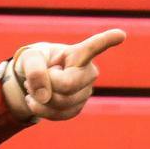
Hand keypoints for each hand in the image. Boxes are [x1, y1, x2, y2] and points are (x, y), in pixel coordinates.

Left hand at [2, 29, 125, 121]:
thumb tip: (44, 95)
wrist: (35, 79)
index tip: (121, 34)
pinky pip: (59, 115)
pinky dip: (42, 110)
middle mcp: (88, 72)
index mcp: (78, 53)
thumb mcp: (29, 58)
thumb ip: (34, 70)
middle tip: (35, 78)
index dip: (107, 40)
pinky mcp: (77, 108)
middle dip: (45, 84)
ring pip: (61, 102)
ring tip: (35, 88)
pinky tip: (38, 101)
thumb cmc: (36, 62)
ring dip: (39, 99)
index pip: (93, 47)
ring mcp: (85, 91)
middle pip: (68, 85)